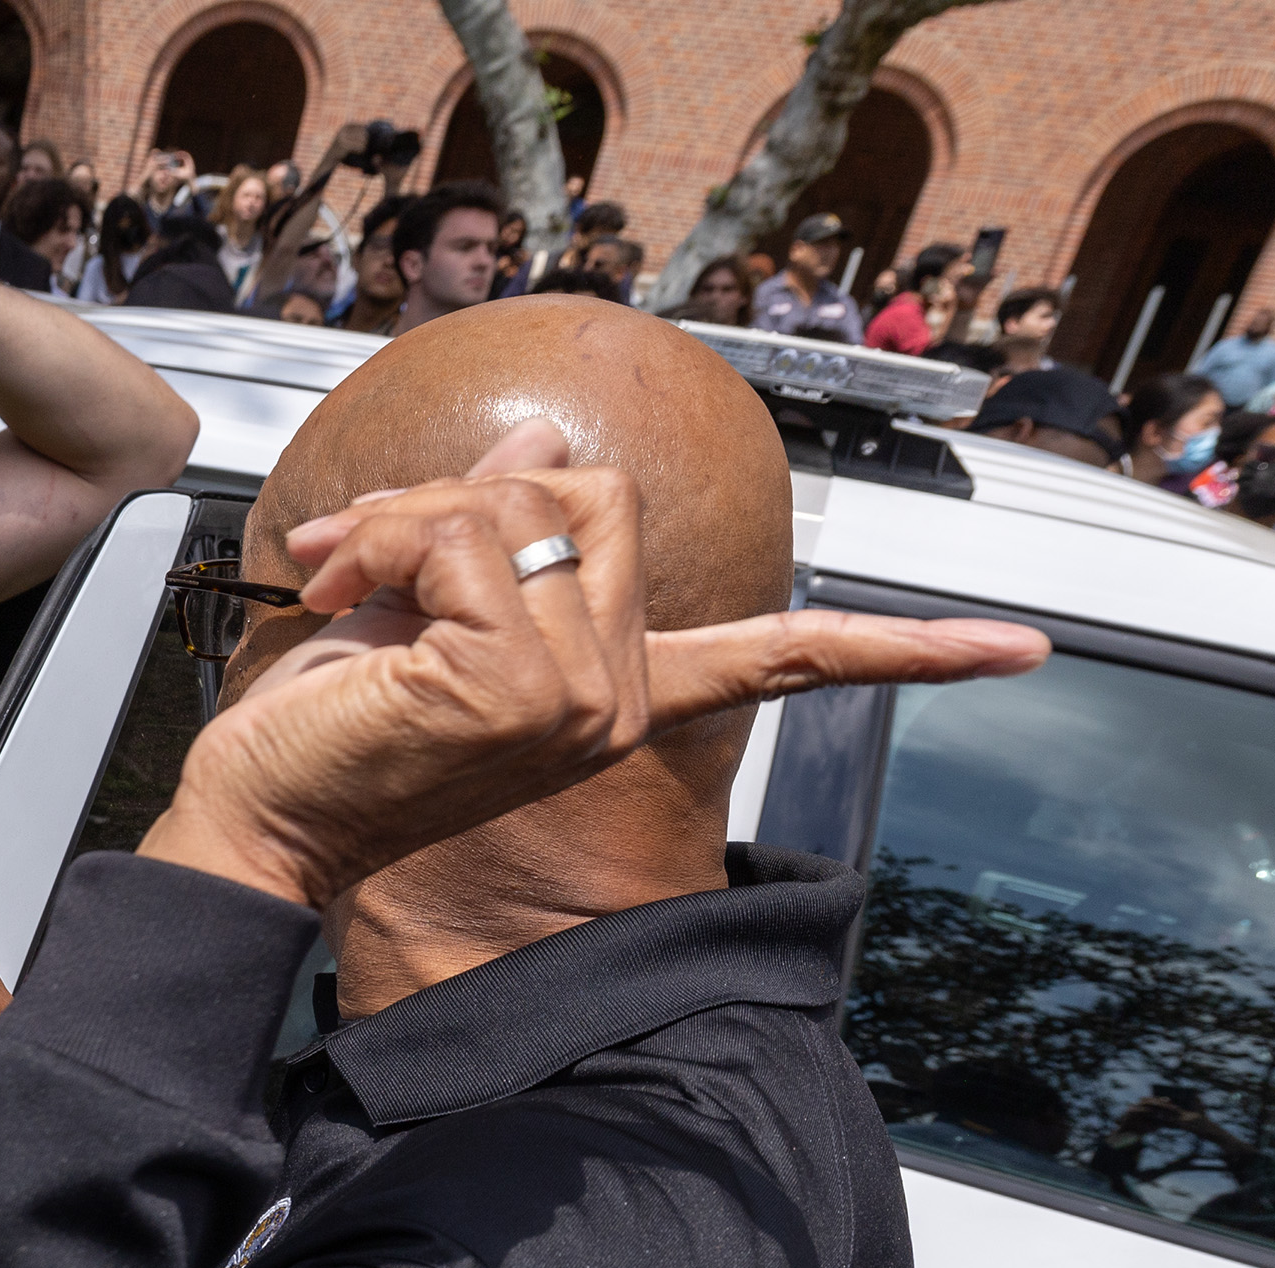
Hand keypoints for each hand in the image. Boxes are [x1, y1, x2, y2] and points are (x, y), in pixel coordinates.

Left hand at [149, 419, 1049, 909]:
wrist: (252, 821)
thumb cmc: (317, 735)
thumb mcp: (408, 605)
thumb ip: (487, 530)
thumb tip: (535, 438)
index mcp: (618, 691)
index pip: (784, 661)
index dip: (905, 652)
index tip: (1022, 654)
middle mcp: (619, 700)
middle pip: (592, 494)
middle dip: (461, 496)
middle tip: (363, 556)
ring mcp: (580, 699)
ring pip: (521, 503)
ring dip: (403, 518)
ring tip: (340, 584)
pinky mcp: (517, 687)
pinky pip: (465, 535)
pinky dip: (383, 542)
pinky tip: (340, 602)